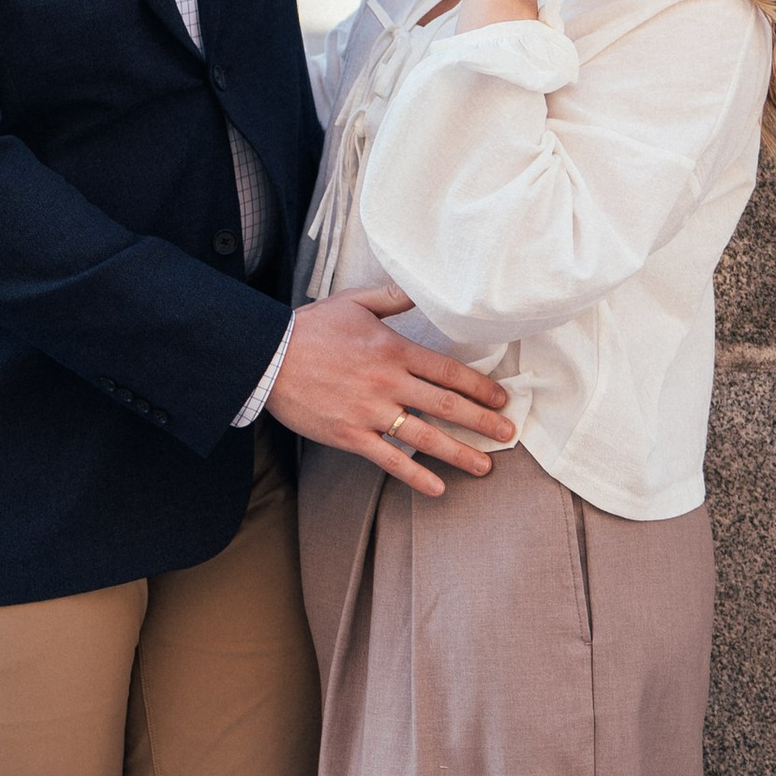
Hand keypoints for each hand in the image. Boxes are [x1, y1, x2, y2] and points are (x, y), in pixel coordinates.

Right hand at [265, 284, 513, 495]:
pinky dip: (416, 475)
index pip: (447, 370)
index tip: (500, 397)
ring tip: (485, 465)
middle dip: (482, 420)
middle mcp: (387, 382)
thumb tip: (425, 289)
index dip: (480, 386)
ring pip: (425, 436)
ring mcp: (369, 412)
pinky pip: (389, 460)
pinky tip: (438, 487)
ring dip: (459, 452)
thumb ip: (394, 297)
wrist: (266, 357)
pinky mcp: (350, 436)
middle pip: (446, 405)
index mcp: (392, 349)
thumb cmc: (310, 328)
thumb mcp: (354, 301)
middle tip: (508, 432)